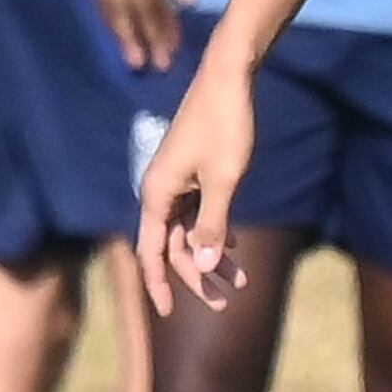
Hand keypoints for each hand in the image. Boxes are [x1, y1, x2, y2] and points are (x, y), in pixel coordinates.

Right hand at [84, 0, 195, 73]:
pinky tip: (113, 31)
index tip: (171, 51)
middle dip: (145, 40)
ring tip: (132, 59)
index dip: (164, 29)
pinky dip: (107, 18)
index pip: (156, 3)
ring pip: (114, 10)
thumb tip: (189, 0)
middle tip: (152, 66)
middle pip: (135, 12)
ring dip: (123, 36)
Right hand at [135, 60, 261, 311]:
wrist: (229, 78)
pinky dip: (214, 232)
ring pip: (189, 231)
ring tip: (240, 282)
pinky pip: (197, 213)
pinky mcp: (192, 172)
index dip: (158, 285)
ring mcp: (176, 181)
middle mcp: (160, 190)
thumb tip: (203, 266)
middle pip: (173, 246)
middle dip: (197, 276)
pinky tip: (233, 250)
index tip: (168, 314)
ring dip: (211, 257)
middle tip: (226, 302)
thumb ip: (212, 225)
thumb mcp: (224, 180)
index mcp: (157, 194)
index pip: (152, 252)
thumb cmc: (225, 126)